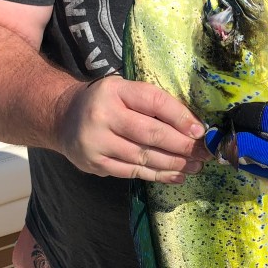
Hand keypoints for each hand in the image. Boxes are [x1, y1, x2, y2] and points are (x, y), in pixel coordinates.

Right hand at [56, 75, 206, 182]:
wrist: (62, 117)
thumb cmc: (105, 102)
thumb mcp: (125, 91)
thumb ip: (154, 104)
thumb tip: (192, 125)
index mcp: (115, 91)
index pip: (154, 102)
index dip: (180, 117)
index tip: (200, 131)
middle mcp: (103, 115)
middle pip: (151, 133)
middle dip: (182, 145)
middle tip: (204, 153)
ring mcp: (96, 142)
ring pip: (144, 157)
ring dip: (174, 164)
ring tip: (195, 167)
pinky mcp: (95, 164)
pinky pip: (133, 172)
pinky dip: (158, 176)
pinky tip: (176, 176)